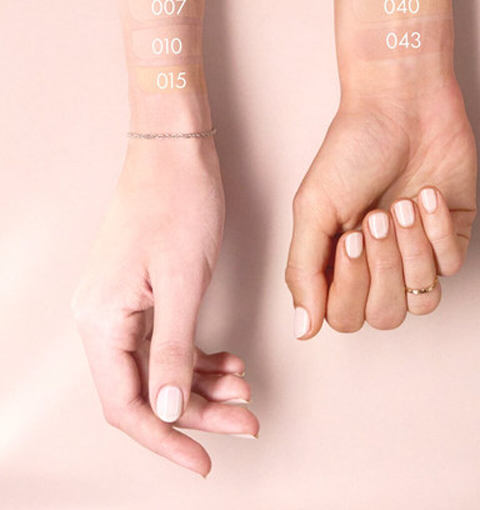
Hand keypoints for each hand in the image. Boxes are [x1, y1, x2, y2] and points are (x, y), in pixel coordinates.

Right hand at [71, 139, 256, 476]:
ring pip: (159, 368)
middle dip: (198, 413)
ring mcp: (120, 305)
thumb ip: (173, 350)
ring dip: (202, 385)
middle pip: (146, 391)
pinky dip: (198, 355)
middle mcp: (101, 319)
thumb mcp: (184, 279)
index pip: (127, 407)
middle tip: (247, 423)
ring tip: (247, 390)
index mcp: (101, 321)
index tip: (206, 461)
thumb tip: (164, 414)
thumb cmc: (180, 201)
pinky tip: (232, 360)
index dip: (167, 440)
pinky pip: (165, 341)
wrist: (176, 147)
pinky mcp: (141, 291)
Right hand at [285, 79, 475, 333]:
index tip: (348, 237)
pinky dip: (438, 231)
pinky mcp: (455, 232)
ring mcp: (420, 250)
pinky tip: (427, 193)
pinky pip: (451, 263)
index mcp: (342, 263)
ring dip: (412, 254)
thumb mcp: (314, 207)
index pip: (346, 317)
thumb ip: (304, 271)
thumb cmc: (353, 147)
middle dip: (383, 268)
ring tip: (402, 204)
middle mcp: (382, 263)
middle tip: (376, 217)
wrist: (401, 103)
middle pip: (386, 315)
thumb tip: (303, 330)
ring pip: (423, 300)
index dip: (349, 288)